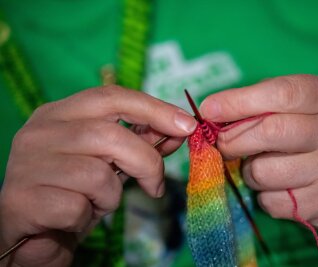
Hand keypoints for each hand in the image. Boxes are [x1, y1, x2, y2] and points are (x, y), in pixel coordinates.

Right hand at [0, 85, 196, 266]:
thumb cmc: (74, 191)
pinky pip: (78, 206)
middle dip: (146, 162)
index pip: (112, 97)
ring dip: (110, 195)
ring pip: (97, 174)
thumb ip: (140, 142)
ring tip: (96, 202)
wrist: (33, 232)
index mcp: (60, 114)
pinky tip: (73, 218)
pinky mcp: (21, 199)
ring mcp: (27, 163)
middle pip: (110, 135)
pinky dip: (87, 216)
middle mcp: (40, 131)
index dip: (154, 109)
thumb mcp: (110, 163)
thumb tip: (180, 130)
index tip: (187, 125)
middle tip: (155, 185)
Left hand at [200, 75, 317, 241]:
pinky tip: (277, 186)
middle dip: (233, 139)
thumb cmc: (308, 134)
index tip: (208, 109)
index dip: (238, 101)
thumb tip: (210, 112)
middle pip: (270, 132)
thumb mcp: (294, 108)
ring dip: (247, 170)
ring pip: (263, 171)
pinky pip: (270, 201)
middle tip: (222, 143)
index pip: (281, 93)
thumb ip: (258, 104)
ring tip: (259, 164)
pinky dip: (261, 194)